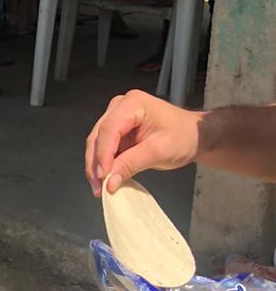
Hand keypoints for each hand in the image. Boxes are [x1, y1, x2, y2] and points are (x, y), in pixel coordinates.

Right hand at [85, 90, 200, 195]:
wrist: (194, 135)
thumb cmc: (183, 138)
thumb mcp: (159, 151)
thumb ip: (132, 164)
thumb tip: (109, 182)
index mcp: (132, 103)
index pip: (109, 129)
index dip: (103, 154)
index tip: (104, 177)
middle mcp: (120, 106)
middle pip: (98, 136)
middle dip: (96, 163)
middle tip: (98, 187)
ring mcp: (117, 117)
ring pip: (97, 142)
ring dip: (96, 166)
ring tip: (99, 187)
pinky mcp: (117, 130)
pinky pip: (104, 147)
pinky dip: (104, 164)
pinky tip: (105, 179)